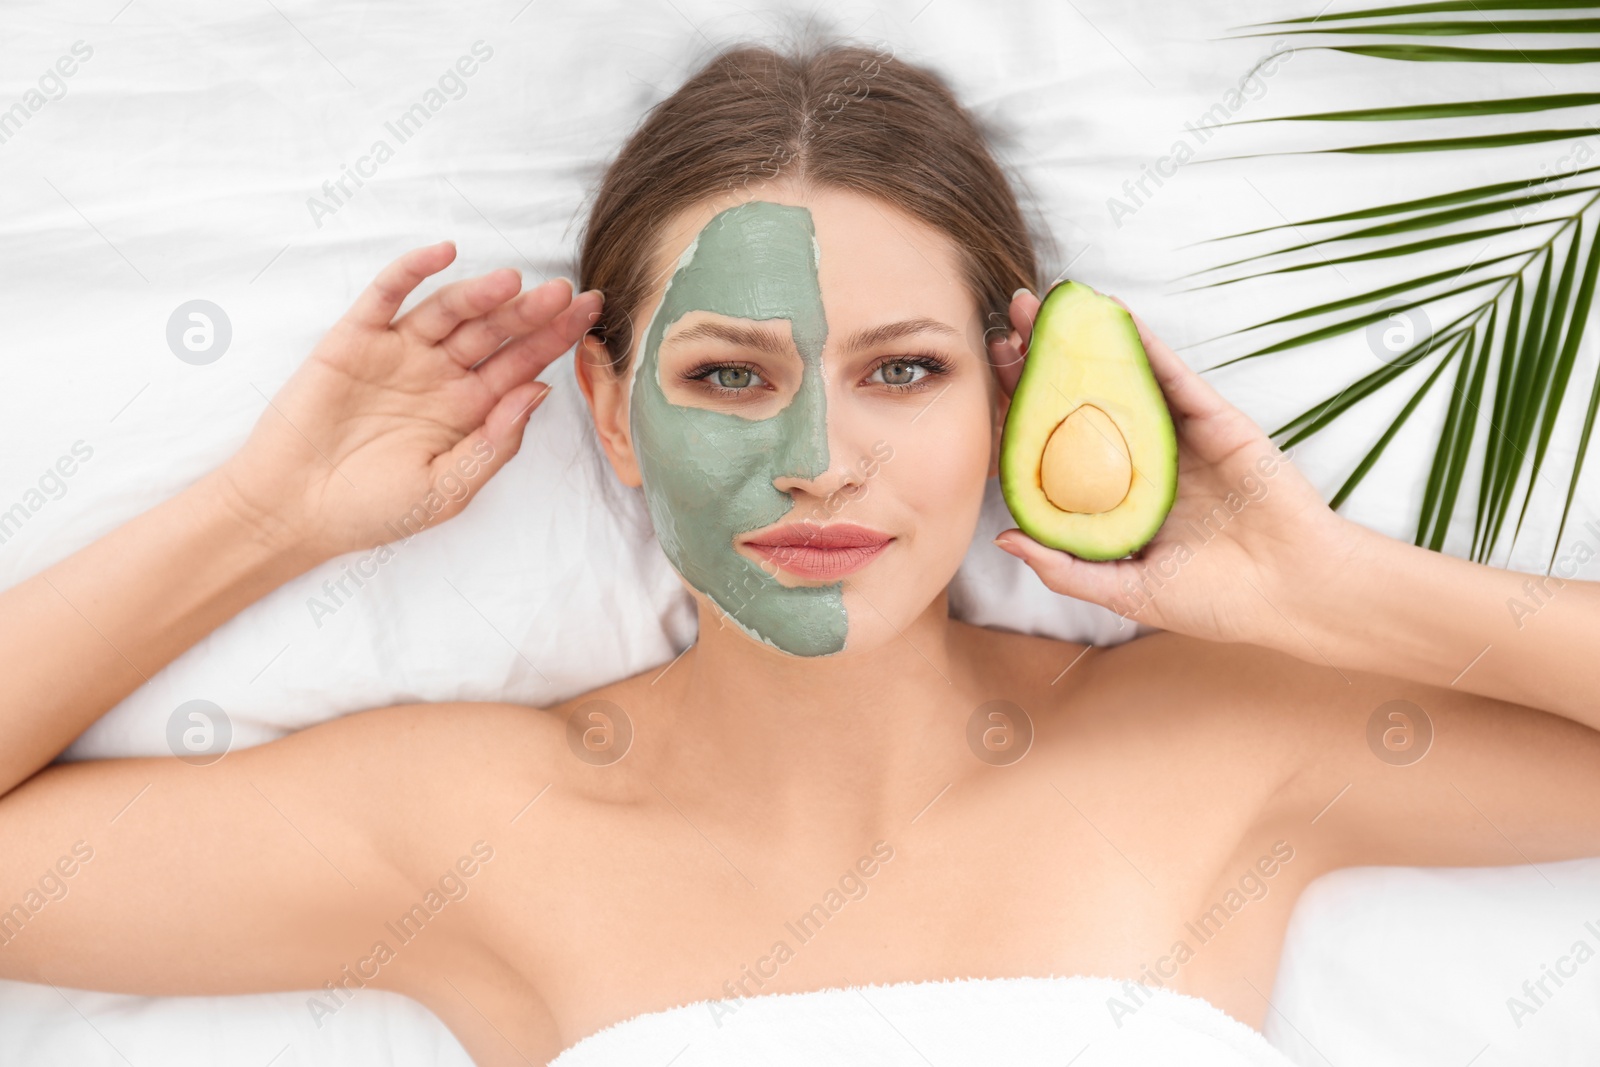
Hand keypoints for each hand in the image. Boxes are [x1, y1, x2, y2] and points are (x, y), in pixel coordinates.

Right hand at [213, 241, 601, 563]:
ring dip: (480, 294)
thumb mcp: (448, 489)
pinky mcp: (355, 339)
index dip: (556, 339)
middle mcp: (441, 374)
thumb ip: (495, 444)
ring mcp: (400, 353)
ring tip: (513, 281)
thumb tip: (539, 392)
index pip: (523, 364)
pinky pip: (387, 296)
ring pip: (450, 311)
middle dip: (530, 313)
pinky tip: (443, 253)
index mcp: (471, 409)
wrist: (294, 511)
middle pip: (495, 333)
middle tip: (566, 293)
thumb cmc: (375, 509)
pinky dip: (413, 271)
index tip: (591, 316)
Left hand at [987, 286, 1356, 648]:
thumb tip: (1004, 538)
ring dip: (1082, 337)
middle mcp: (1138, 460)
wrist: (1292, 592)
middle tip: (1010, 317)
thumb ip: (1065, 568)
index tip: (991, 373)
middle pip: (1078, 399)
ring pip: (1119, 376)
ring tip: (1045, 304)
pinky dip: (1141, 342)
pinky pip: (1170, 374)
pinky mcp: (1212, 419)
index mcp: (1113, 498)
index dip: (1022, 407)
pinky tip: (1111, 315)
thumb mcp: (1125, 592)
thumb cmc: (1214, 602)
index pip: (1053, 442)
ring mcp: (1174, 436)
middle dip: (1042, 358)